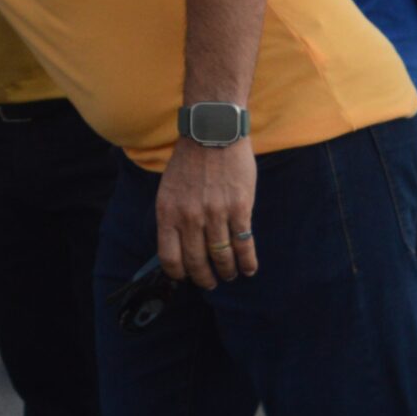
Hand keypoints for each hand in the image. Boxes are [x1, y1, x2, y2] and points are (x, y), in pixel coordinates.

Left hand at [152, 137, 257, 289]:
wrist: (213, 133)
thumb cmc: (190, 161)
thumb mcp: (169, 189)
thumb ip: (173, 216)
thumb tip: (177, 245)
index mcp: (167, 212)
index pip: (169, 257)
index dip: (179, 273)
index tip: (186, 277)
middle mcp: (189, 217)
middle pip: (197, 262)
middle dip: (204, 278)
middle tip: (210, 283)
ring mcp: (215, 214)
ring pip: (222, 256)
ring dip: (227, 271)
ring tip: (230, 274)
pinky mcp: (239, 208)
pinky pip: (244, 244)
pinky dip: (247, 261)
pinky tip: (248, 268)